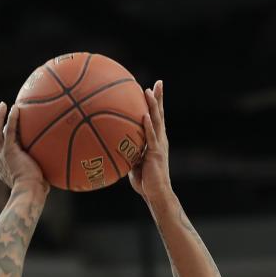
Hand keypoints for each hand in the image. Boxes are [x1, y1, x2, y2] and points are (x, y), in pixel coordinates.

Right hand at [0, 102, 47, 191]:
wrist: (29, 193)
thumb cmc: (35, 191)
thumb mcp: (32, 180)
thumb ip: (35, 171)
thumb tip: (49, 168)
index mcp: (1, 166)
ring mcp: (2, 156)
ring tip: (1, 105)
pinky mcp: (9, 152)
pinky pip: (8, 132)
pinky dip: (10, 119)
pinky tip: (14, 108)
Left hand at [129, 80, 170, 201]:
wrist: (156, 193)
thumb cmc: (145, 182)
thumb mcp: (134, 163)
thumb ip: (128, 152)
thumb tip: (115, 146)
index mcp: (156, 141)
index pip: (156, 118)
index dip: (156, 104)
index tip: (153, 89)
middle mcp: (160, 140)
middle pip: (160, 115)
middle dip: (159, 98)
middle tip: (159, 83)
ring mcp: (159, 145)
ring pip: (156, 121)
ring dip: (153, 106)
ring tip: (148, 91)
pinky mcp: (156, 153)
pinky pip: (151, 137)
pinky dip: (148, 125)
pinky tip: (144, 115)